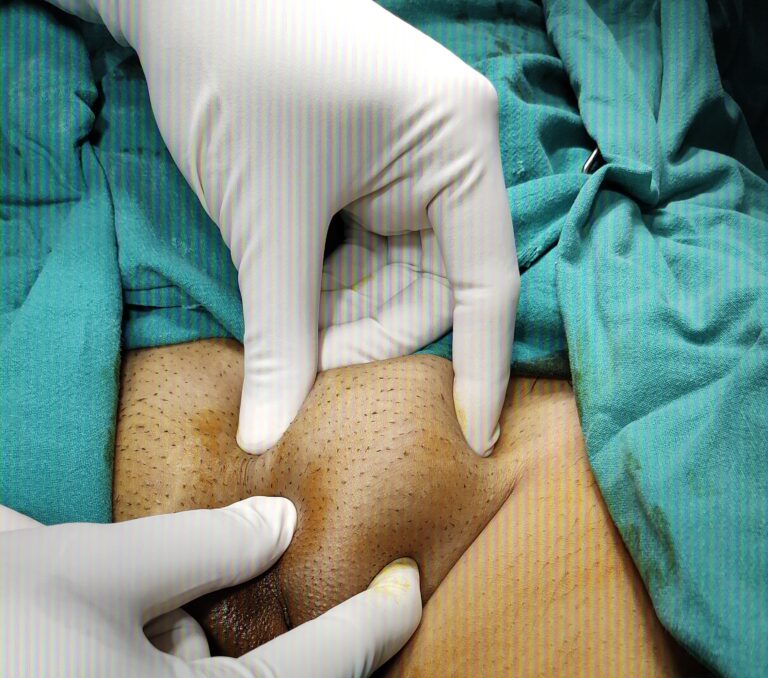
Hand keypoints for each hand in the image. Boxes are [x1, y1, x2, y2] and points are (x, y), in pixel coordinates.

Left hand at [51, 0, 519, 455]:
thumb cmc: (236, 72)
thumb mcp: (266, 219)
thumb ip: (280, 335)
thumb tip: (269, 436)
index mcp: (459, 146)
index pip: (486, 284)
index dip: (479, 371)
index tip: (471, 443)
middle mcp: (450, 157)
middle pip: (436, 292)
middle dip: (372, 342)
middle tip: (311, 387)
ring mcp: (410, 167)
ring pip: (394, 282)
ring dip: (342, 321)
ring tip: (289, 348)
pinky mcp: (370, 176)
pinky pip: (364, 259)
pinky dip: (327, 293)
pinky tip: (290, 313)